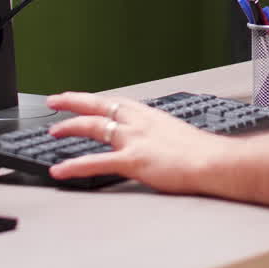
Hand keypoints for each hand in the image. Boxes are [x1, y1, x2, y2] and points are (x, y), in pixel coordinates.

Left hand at [45, 92, 227, 192]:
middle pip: (99, 106)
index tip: (80, 98)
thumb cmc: (203, 152)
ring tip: (53, 132)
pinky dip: (75, 166)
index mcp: (150, 115)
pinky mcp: (133, 160)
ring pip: (94, 127)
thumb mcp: (176, 135)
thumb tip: (155, 143)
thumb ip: (159, 136)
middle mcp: (139, 123)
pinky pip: (96, 162)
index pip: (115, 102)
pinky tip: (61, 170)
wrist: (215, 161)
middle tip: (54, 101)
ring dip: (69, 127)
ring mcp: (135, 140)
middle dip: (73, 102)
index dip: (94, 99)